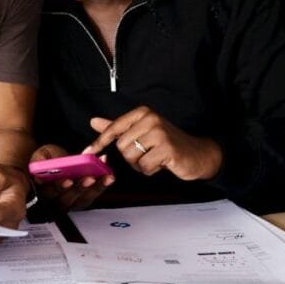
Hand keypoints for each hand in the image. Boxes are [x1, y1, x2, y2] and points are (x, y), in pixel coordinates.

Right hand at [31, 144, 113, 211]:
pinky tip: (108, 175)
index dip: (59, 187)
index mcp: (42, 190)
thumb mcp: (42, 154)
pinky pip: (93, 196)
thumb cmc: (49, 158)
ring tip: (106, 177)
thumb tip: (41, 169)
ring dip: (96, 189)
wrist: (58, 160)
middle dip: (80, 188)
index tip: (68, 180)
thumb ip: (40, 159)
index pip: (49, 193)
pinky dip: (102, 185)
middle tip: (90, 178)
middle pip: (67, 200)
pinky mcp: (83, 199)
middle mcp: (55, 200)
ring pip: (82, 200)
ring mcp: (70, 202)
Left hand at [85, 106, 222, 180]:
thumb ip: (117, 127)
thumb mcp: (140, 131)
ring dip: (140, 164)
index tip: (88, 152)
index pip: (114, 128)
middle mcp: (151, 119)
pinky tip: (161, 163)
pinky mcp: (167, 149)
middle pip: (121, 146)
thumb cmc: (166, 143)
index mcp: (142, 113)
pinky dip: (150, 170)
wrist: (196, 154)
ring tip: (153, 157)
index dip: (100, 142)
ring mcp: (160, 133)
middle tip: (145, 154)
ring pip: (131, 157)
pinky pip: (144, 166)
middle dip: (130, 156)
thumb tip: (93, 121)